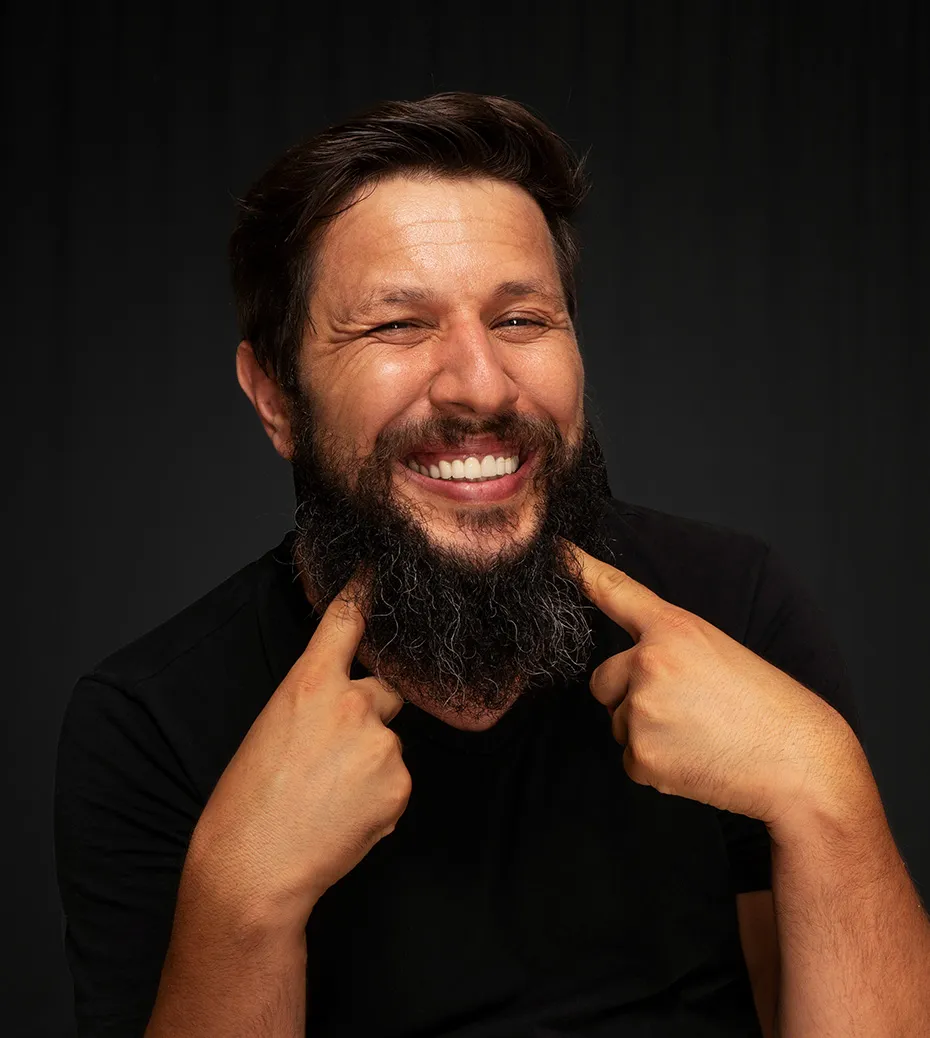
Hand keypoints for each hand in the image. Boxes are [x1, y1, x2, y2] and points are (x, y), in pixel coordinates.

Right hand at [186, 584, 409, 928]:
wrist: (252, 870)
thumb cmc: (246, 803)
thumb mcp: (271, 730)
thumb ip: (315, 705)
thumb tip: (349, 711)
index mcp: (309, 684)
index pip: (344, 623)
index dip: (363, 591)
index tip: (377, 570)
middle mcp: (353, 705)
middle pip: (385, 689)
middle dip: (370, 712)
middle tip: (333, 754)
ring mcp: (382, 744)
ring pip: (388, 744)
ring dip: (370, 765)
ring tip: (328, 799)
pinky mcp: (400, 784)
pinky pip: (396, 782)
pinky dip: (378, 798)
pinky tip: (345, 818)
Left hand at [565, 541, 857, 827]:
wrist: (801, 765)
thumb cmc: (768, 708)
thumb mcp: (719, 652)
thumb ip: (669, 648)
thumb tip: (631, 672)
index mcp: (675, 628)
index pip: (618, 592)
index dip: (582, 568)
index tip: (555, 550)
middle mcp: (650, 663)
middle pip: (603, 680)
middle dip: (628, 695)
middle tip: (685, 708)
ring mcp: (641, 710)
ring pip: (616, 721)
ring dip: (645, 731)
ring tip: (700, 734)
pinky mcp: (641, 756)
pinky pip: (629, 758)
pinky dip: (655, 764)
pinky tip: (694, 759)